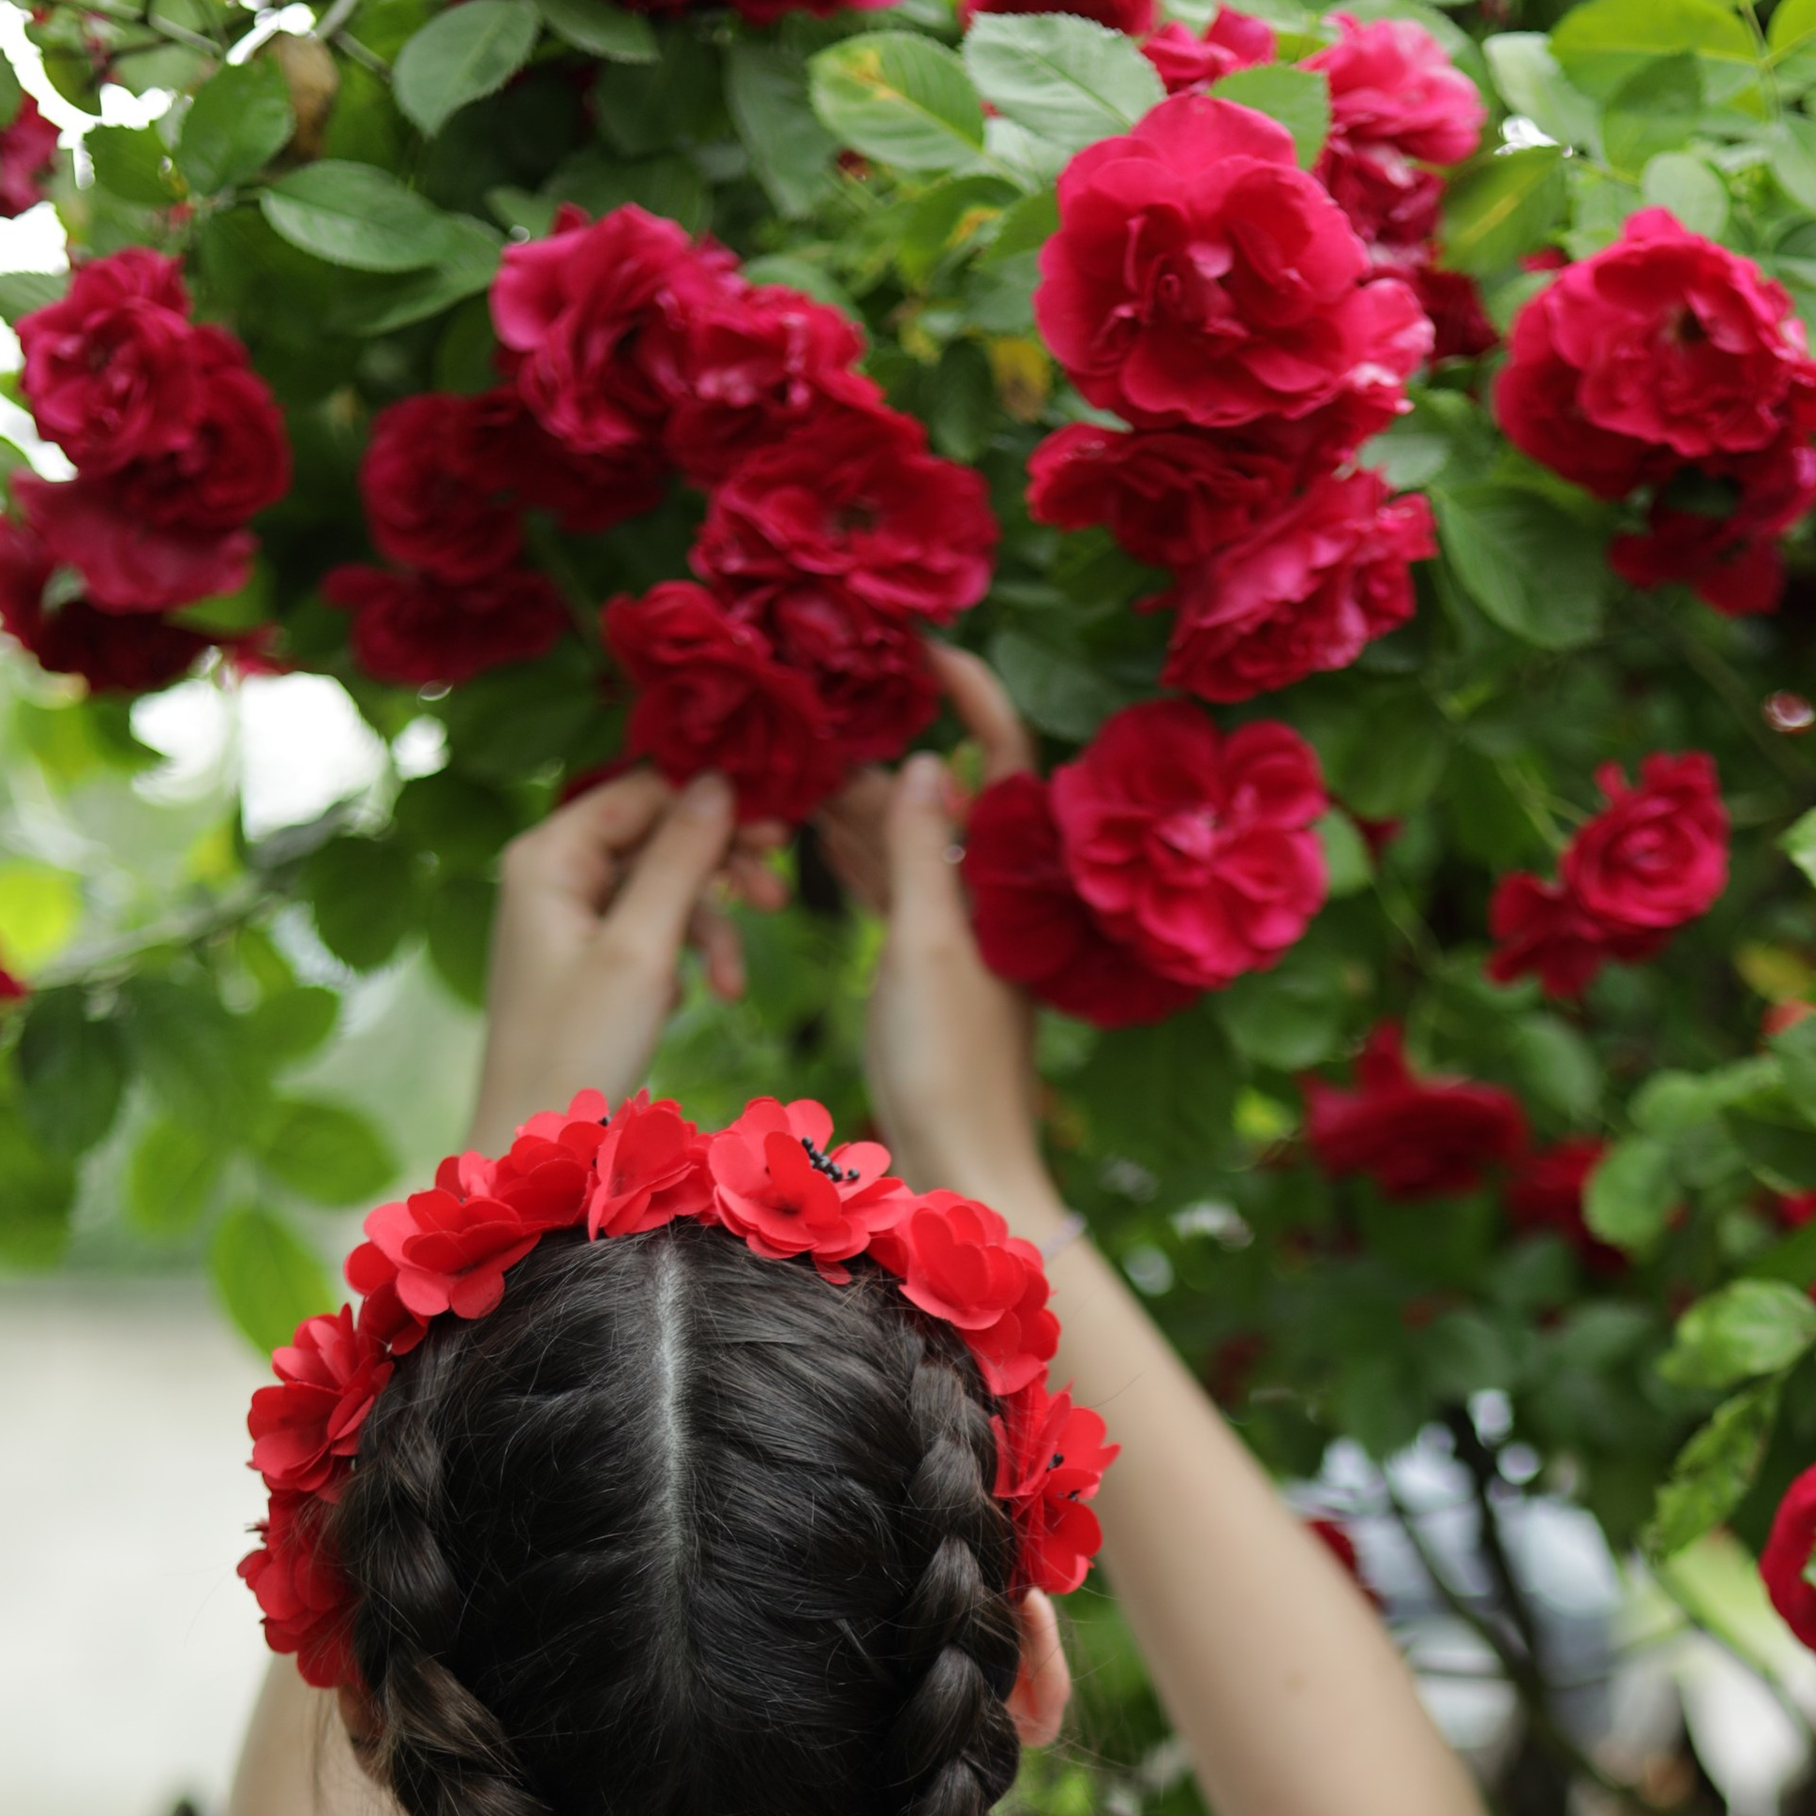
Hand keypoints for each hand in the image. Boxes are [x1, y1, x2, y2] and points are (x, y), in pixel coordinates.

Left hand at [469, 767, 785, 1146]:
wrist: (538, 1144)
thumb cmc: (577, 1050)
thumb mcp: (640, 950)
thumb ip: (680, 860)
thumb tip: (720, 782)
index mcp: (548, 855)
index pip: (642, 791)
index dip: (710, 800)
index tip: (778, 825)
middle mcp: (552, 872)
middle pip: (655, 835)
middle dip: (719, 869)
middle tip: (781, 891)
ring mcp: (569, 915)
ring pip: (662, 888)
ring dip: (711, 929)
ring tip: (736, 986)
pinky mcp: (588, 955)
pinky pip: (651, 928)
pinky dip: (686, 957)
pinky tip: (700, 998)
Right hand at [817, 646, 1057, 1227]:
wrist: (961, 1169)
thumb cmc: (948, 1064)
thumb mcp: (926, 944)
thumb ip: (920, 850)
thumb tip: (926, 759)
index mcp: (1009, 879)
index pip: (1001, 756)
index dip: (973, 694)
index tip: (929, 645)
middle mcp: (995, 894)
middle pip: (948, 793)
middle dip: (891, 747)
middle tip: (825, 712)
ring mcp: (963, 930)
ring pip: (914, 840)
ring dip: (864, 801)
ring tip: (806, 760)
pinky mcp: (932, 965)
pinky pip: (897, 887)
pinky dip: (862, 856)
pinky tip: (820, 827)